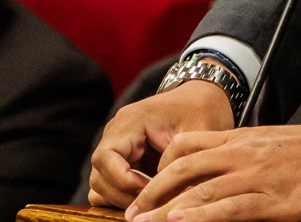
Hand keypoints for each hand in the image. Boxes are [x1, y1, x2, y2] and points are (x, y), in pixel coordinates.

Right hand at [89, 80, 234, 207]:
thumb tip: (175, 202)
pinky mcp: (124, 157)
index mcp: (131, 121)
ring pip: (101, 182)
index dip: (124, 181)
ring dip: (121, 197)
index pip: (106, 158)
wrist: (202, 98)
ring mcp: (118, 145)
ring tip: (152, 202)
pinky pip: (110, 182)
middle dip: (122, 194)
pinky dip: (123, 195)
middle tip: (152, 203)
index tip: (150, 190)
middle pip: (99, 174)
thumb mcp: (198, 135)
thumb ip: (182, 166)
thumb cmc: (200, 111)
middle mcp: (117, 132)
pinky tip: (147, 199)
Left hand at [126, 93, 300, 221]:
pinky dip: (200, 217)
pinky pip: (228, 208)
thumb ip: (242, 158)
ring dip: (165, 212)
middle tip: (129, 218)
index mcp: (237, 140)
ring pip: (198, 192)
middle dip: (150, 195)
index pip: (183, 149)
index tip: (140, 193)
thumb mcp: (269, 147)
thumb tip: (217, 181)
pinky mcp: (272, 200)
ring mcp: (254, 176)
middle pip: (181, 170)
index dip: (157, 171)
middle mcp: (239, 154)